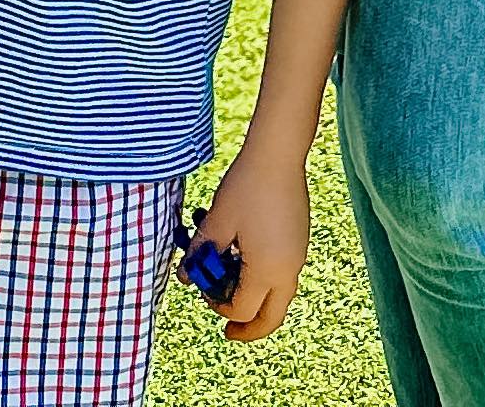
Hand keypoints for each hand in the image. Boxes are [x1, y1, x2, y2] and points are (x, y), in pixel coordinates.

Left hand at [192, 134, 311, 342]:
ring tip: (232, 287)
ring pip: (279, 297)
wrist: (278, 152)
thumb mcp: (217, 221)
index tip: (204, 290)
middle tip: (229, 331)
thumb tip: (184, 276)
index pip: (242, 310)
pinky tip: (244, 257)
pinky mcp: (299, 241)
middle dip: (249, 329)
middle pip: (272, 318)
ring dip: (256, 301)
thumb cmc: (247, 186)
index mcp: (267, 271)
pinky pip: (283, 274)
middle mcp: (288, 270)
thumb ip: (200, 253)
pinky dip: (264, 279)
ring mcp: (298, 256)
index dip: (219, 308)